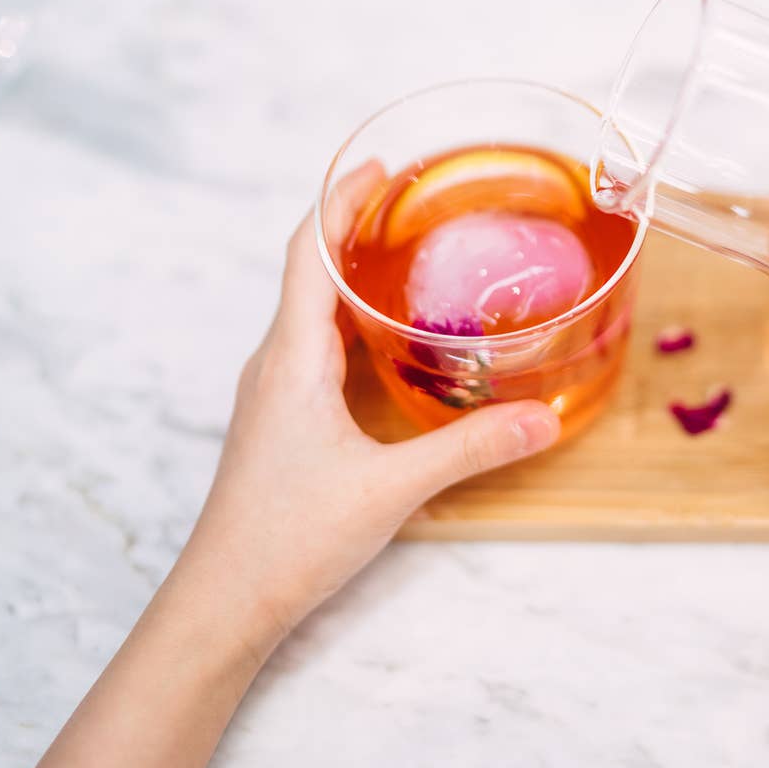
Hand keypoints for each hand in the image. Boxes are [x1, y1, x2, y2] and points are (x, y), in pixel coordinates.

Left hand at [36, 164, 560, 767]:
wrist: (226, 599)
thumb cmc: (289, 537)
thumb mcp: (393, 487)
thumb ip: (471, 447)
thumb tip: (542, 420)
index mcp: (292, 357)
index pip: (307, 252)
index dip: (340, 201)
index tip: (381, 167)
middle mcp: (274, 363)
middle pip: (308, 271)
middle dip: (355, 228)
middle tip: (415, 205)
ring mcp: (272, 392)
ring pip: (310, 311)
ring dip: (352, 275)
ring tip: (411, 259)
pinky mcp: (280, 420)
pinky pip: (313, 346)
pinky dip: (350, 321)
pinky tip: (390, 341)